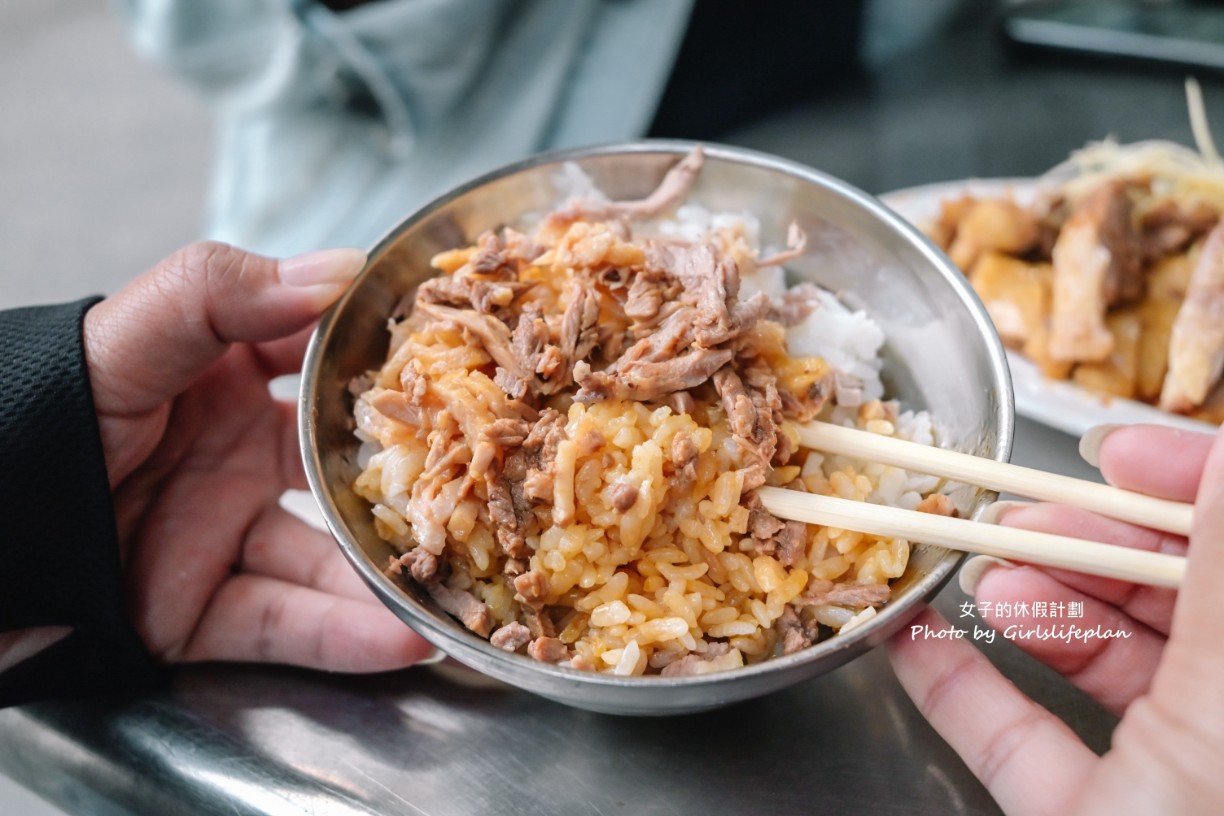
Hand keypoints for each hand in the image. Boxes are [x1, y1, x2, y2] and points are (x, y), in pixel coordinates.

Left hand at [82, 241, 432, 670]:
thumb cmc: (39, 411)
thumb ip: (222, 294)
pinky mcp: (199, 610)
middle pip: (344, 475)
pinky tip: (404, 639)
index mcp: (224, 379)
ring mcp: (221, 536)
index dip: (393, 365)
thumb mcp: (127, 338)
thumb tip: (339, 269)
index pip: (328, 366)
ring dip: (393, 580)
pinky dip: (342, 637)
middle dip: (414, 487)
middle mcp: (235, 457)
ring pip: (326, 563)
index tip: (466, 368)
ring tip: (463, 587)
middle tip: (488, 492)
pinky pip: (282, 625)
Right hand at [889, 424, 1223, 814]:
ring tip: (973, 569)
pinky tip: (915, 637)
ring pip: (1096, 660)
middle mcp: (1221, 721)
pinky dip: (962, 686)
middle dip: (1081, 544)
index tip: (1110, 453)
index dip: (1181, 485)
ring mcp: (1159, 777)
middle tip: (1015, 517)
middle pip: (1162, 598)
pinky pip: (1018, 739)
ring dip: (1022, 602)